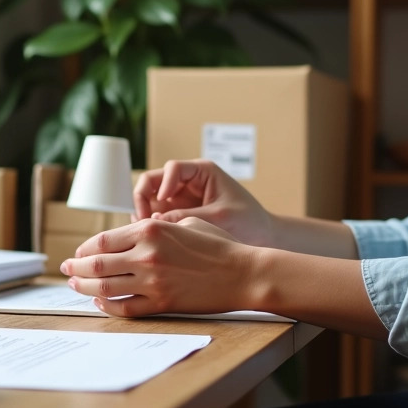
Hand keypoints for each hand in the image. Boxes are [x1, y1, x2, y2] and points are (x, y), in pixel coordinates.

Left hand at [61, 217, 256, 317]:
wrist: (243, 273)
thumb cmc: (218, 245)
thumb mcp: (185, 222)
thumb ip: (156, 227)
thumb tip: (130, 235)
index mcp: (151, 230)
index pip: (103, 240)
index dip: (84, 248)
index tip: (76, 253)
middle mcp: (147, 255)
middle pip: (96, 264)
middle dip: (75, 268)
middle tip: (65, 271)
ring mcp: (153, 281)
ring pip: (105, 287)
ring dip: (85, 287)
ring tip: (75, 286)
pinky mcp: (162, 303)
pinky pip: (125, 307)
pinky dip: (107, 305)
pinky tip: (100, 302)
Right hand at [133, 160, 275, 247]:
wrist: (264, 238)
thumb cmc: (249, 223)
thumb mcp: (219, 218)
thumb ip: (186, 217)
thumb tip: (153, 221)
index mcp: (203, 172)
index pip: (172, 168)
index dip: (163, 184)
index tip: (162, 203)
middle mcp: (189, 181)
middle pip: (154, 181)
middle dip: (144, 199)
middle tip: (143, 221)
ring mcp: (182, 198)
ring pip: (151, 199)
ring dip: (145, 213)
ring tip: (146, 233)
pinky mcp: (179, 214)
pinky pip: (157, 214)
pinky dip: (151, 224)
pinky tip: (153, 238)